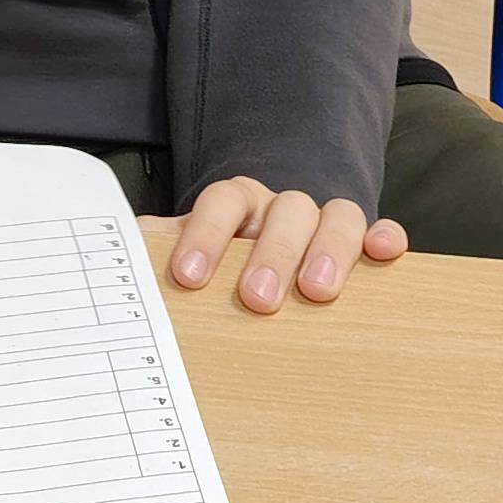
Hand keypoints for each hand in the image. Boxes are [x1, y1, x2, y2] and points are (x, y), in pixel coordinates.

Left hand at [150, 179, 405, 314]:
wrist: (269, 242)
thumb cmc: (225, 263)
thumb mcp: (192, 253)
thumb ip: (161, 252)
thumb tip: (119, 256)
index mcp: (237, 203)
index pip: (221, 203)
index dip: (205, 235)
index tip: (189, 279)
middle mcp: (282, 206)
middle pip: (285, 209)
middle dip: (272, 253)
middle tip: (257, 299)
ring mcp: (325, 220)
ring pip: (337, 214)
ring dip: (328, 249)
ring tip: (318, 292)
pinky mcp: (362, 240)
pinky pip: (377, 228)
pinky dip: (383, 237)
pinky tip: (384, 254)